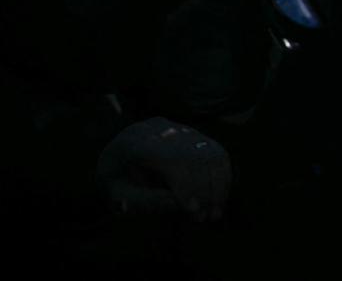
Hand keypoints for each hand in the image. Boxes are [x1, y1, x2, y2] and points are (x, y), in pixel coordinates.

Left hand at [96, 117, 230, 221]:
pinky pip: (216, 152)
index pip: (168, 157)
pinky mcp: (193, 134)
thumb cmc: (116, 181)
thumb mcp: (119, 195)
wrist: (117, 158)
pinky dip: (222, 176)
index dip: (185, 182)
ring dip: (218, 184)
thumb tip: (181, 204)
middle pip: (193, 155)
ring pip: (210, 152)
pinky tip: (219, 197)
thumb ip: (146, 200)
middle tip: (206, 217)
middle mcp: (159, 129)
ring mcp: (178, 128)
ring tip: (215, 212)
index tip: (192, 210)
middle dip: (204, 188)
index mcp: (134, 141)